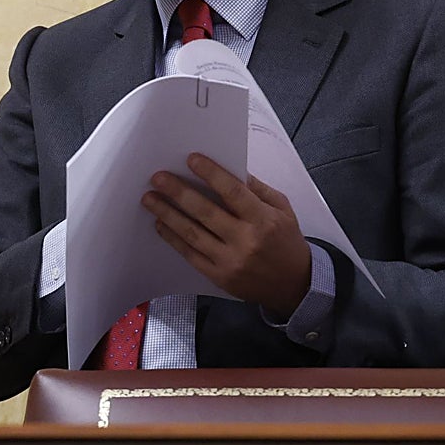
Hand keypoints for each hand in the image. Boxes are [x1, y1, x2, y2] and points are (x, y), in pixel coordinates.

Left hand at [142, 153, 310, 317]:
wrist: (295, 285)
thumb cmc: (286, 241)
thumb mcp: (282, 210)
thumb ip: (257, 189)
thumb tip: (231, 169)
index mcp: (263, 220)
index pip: (233, 192)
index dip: (211, 174)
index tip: (191, 159)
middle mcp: (245, 241)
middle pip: (206, 212)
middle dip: (179, 192)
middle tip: (158, 178)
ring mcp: (230, 261)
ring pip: (192, 233)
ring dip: (168, 214)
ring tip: (150, 198)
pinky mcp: (219, 276)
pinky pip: (190, 254)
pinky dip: (173, 238)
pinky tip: (161, 223)